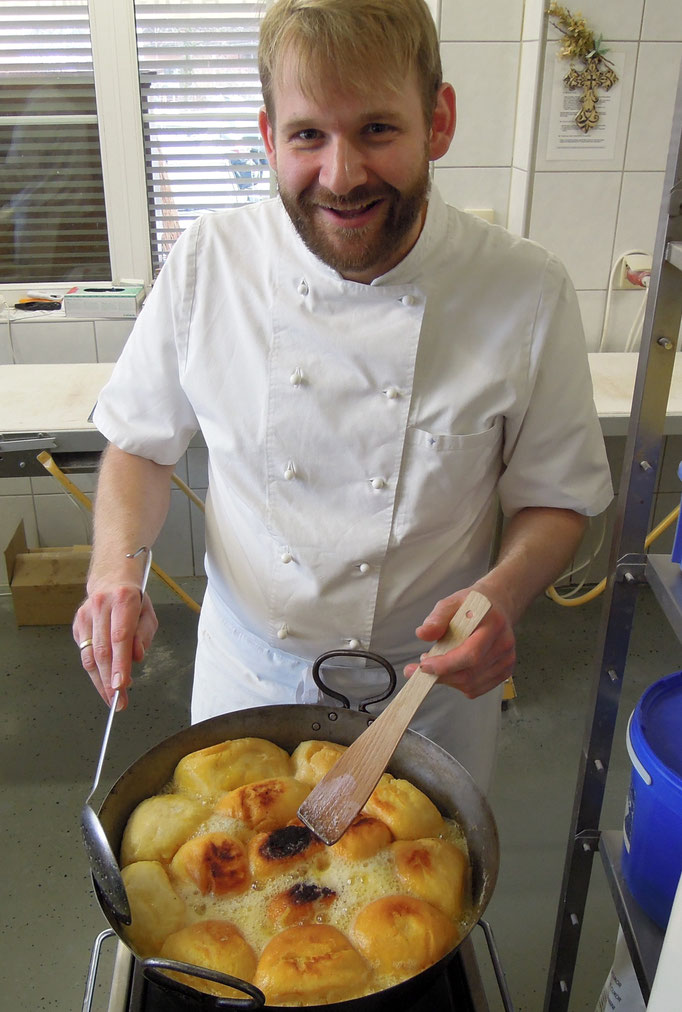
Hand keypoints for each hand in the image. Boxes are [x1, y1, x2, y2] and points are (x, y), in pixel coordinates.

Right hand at [73, 583, 157, 709]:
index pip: (120, 637)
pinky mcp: (77, 625)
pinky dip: (94, 670)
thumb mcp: (148, 613)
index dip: (120, 663)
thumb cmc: (133, 600)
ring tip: (111, 698)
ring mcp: (85, 616)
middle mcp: (100, 606)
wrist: (109, 580)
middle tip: (118, 701)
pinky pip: (84, 653)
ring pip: (89, 655)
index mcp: (123, 600)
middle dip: (110, 680)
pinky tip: (104, 680)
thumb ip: (144, 635)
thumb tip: (136, 657)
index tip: (121, 685)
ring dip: (100, 680)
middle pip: (102, 650)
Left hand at [404, 588, 515, 697]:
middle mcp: (503, 644)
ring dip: (448, 680)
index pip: (471, 653)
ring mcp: (506, 660)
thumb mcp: (452, 603)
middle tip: (422, 668)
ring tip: (437, 664)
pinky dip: (459, 684)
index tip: (424, 665)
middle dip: (441, 675)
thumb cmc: (473, 605)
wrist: (496, 607)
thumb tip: (423, 634)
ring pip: (471, 684)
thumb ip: (437, 618)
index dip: (446, 664)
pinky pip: (476, 688)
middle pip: (470, 673)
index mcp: (493, 624)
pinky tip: (452, 670)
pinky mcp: (504, 672)